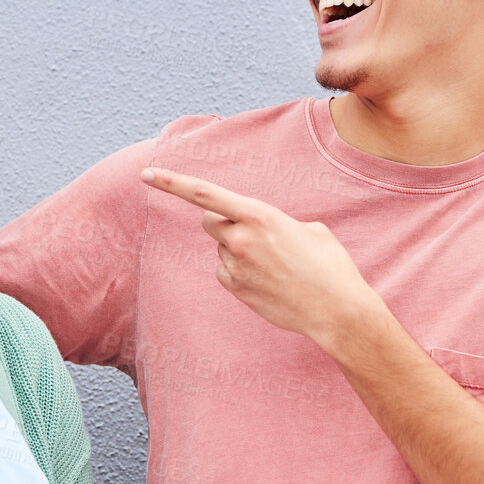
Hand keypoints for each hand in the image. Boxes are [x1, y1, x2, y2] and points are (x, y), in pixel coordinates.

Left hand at [141, 167, 379, 348]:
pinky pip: (224, 271)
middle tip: (251, 232)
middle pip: (209, 220)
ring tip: (273, 263)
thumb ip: (274, 222)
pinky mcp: (236, 289)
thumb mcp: (309, 229)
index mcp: (259, 216)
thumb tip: (261, 230)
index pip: (204, 194)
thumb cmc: (329, 265)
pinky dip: (239, 272)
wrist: (336, 309)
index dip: (172, 182)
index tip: (147, 174)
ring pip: (221, 248)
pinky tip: (266, 280)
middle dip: (223, 222)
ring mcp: (236, 267)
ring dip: (237, 249)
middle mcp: (241, 239)